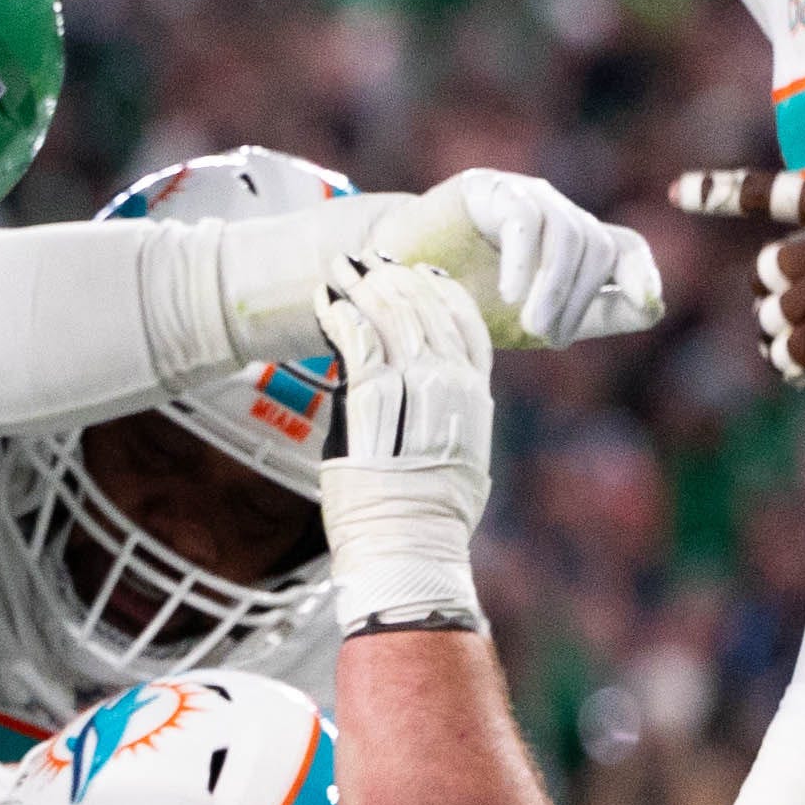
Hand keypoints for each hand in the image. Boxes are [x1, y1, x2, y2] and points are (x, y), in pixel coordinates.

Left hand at [316, 267, 493, 629]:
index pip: (468, 329)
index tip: (425, 272)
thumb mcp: (458, 460)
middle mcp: (452, 388)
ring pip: (392, 322)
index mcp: (476, 400)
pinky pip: (359, 345)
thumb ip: (443, 418)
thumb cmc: (425, 516)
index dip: (444, 295)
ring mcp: (416, 392)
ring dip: (363, 289)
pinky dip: (341, 318)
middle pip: (427, 315)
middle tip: (368, 259)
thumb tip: (420, 394)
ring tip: (341, 268)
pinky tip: (327, 303)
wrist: (409, 545)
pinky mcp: (376, 402)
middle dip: (395, 280)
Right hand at [403, 168, 667, 348]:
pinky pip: (525, 219)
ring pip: (567, 234)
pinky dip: (523, 261)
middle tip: (548, 337)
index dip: (643, 272)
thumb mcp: (535, 320)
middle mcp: (556, 213)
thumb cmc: (463, 304)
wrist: (390, 284)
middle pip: (597, 246)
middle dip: (579, 296)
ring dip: (554, 287)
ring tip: (529, 325)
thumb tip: (653, 307)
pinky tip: (508, 293)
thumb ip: (591, 316)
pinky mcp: (488, 188)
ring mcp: (523, 196)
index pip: (625, 247)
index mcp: (572, 244)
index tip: (648, 301)